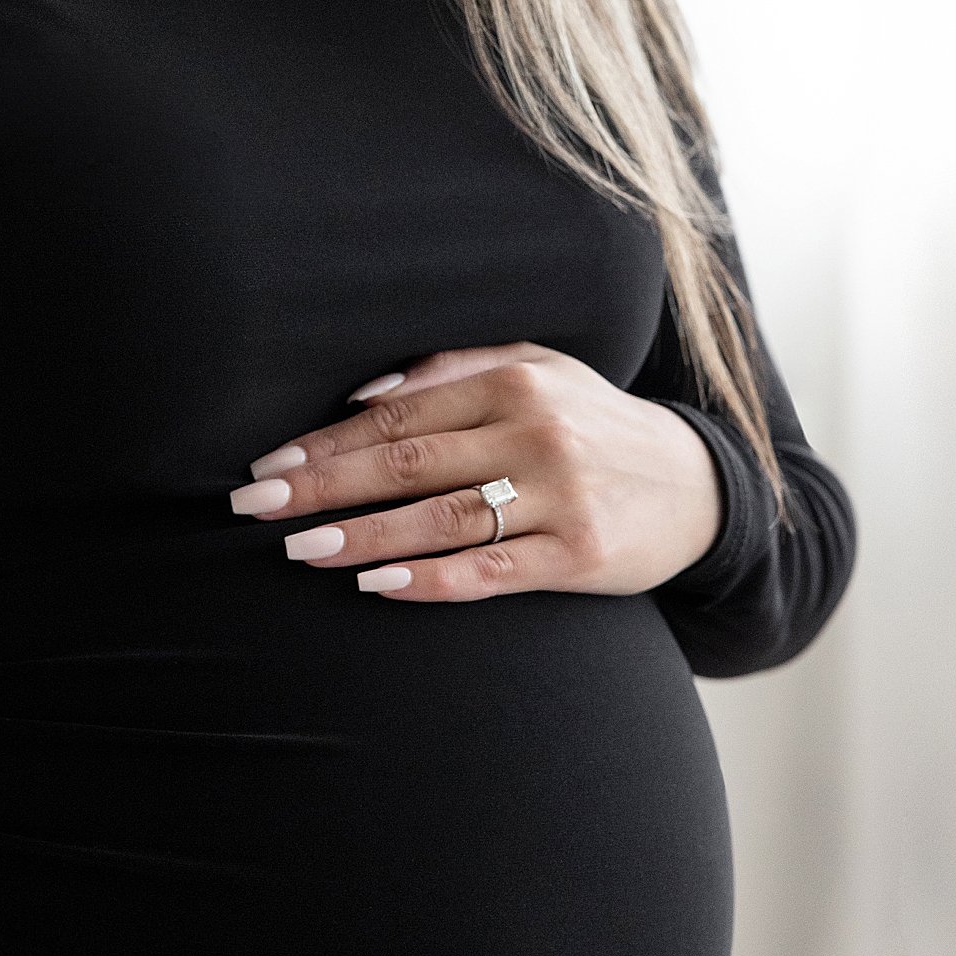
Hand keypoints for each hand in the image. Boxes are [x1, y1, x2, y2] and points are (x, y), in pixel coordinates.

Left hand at [227, 342, 723, 601]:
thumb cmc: (592, 424)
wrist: (698, 486)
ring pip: (440, 519)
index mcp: (516, 380)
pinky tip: (377, 585)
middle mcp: (537, 433)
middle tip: (256, 507)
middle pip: (407, 463)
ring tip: (301, 550)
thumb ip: (452, 371)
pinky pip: (490, 572)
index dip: (326, 442)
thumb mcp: (538, 370)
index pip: (399, 415)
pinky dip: (430, 580)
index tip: (269, 464)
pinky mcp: (581, 556)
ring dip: (362, 536)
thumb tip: (359, 397)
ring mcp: (560, 497)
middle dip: (322, 487)